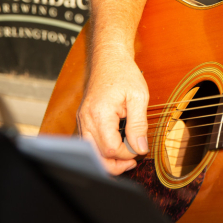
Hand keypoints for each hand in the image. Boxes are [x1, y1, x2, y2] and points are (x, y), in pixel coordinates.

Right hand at [77, 45, 149, 174]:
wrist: (109, 60)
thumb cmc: (124, 74)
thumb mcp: (139, 97)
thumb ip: (139, 124)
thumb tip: (140, 148)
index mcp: (99, 113)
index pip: (110, 148)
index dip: (127, 154)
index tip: (140, 148)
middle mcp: (86, 119)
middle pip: (97, 155)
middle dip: (116, 163)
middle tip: (133, 161)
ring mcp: (82, 120)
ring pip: (91, 152)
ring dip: (108, 159)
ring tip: (127, 156)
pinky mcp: (83, 121)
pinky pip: (90, 143)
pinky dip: (102, 149)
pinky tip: (117, 146)